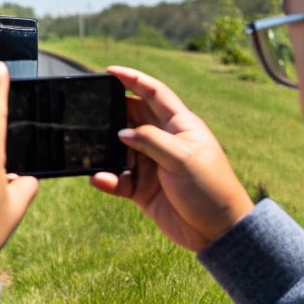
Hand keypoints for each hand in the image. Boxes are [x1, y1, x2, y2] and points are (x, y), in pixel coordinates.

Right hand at [89, 66, 253, 252]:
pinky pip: (117, 179)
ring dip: (104, 150)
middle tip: (88, 110)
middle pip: (131, 117)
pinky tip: (99, 179)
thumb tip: (121, 131)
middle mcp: (163, 141)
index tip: (109, 71)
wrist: (216, 231)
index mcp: (180, 126)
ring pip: (119, 149)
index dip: (133, 80)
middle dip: (111, 113)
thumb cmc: (209, 189)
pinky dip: (106, 178)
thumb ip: (151, 141)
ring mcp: (151, 164)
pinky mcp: (142, 188)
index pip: (154, 94)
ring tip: (88, 148)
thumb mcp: (183, 159)